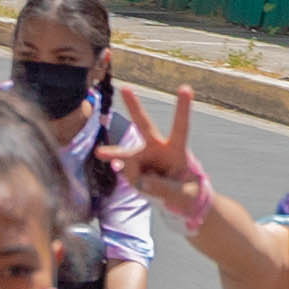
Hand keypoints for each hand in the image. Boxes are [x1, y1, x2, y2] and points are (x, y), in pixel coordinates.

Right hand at [101, 83, 209, 216]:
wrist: (180, 200)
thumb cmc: (188, 193)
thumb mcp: (182, 195)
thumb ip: (162, 189)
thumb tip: (141, 182)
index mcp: (177, 150)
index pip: (180, 127)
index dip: (183, 109)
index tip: (185, 87)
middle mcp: (158, 148)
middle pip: (144, 124)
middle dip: (134, 106)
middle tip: (125, 88)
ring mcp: (144, 156)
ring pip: (126, 155)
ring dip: (114, 155)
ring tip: (100, 153)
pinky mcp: (134, 166)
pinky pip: (127, 173)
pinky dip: (135, 182)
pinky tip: (144, 184)